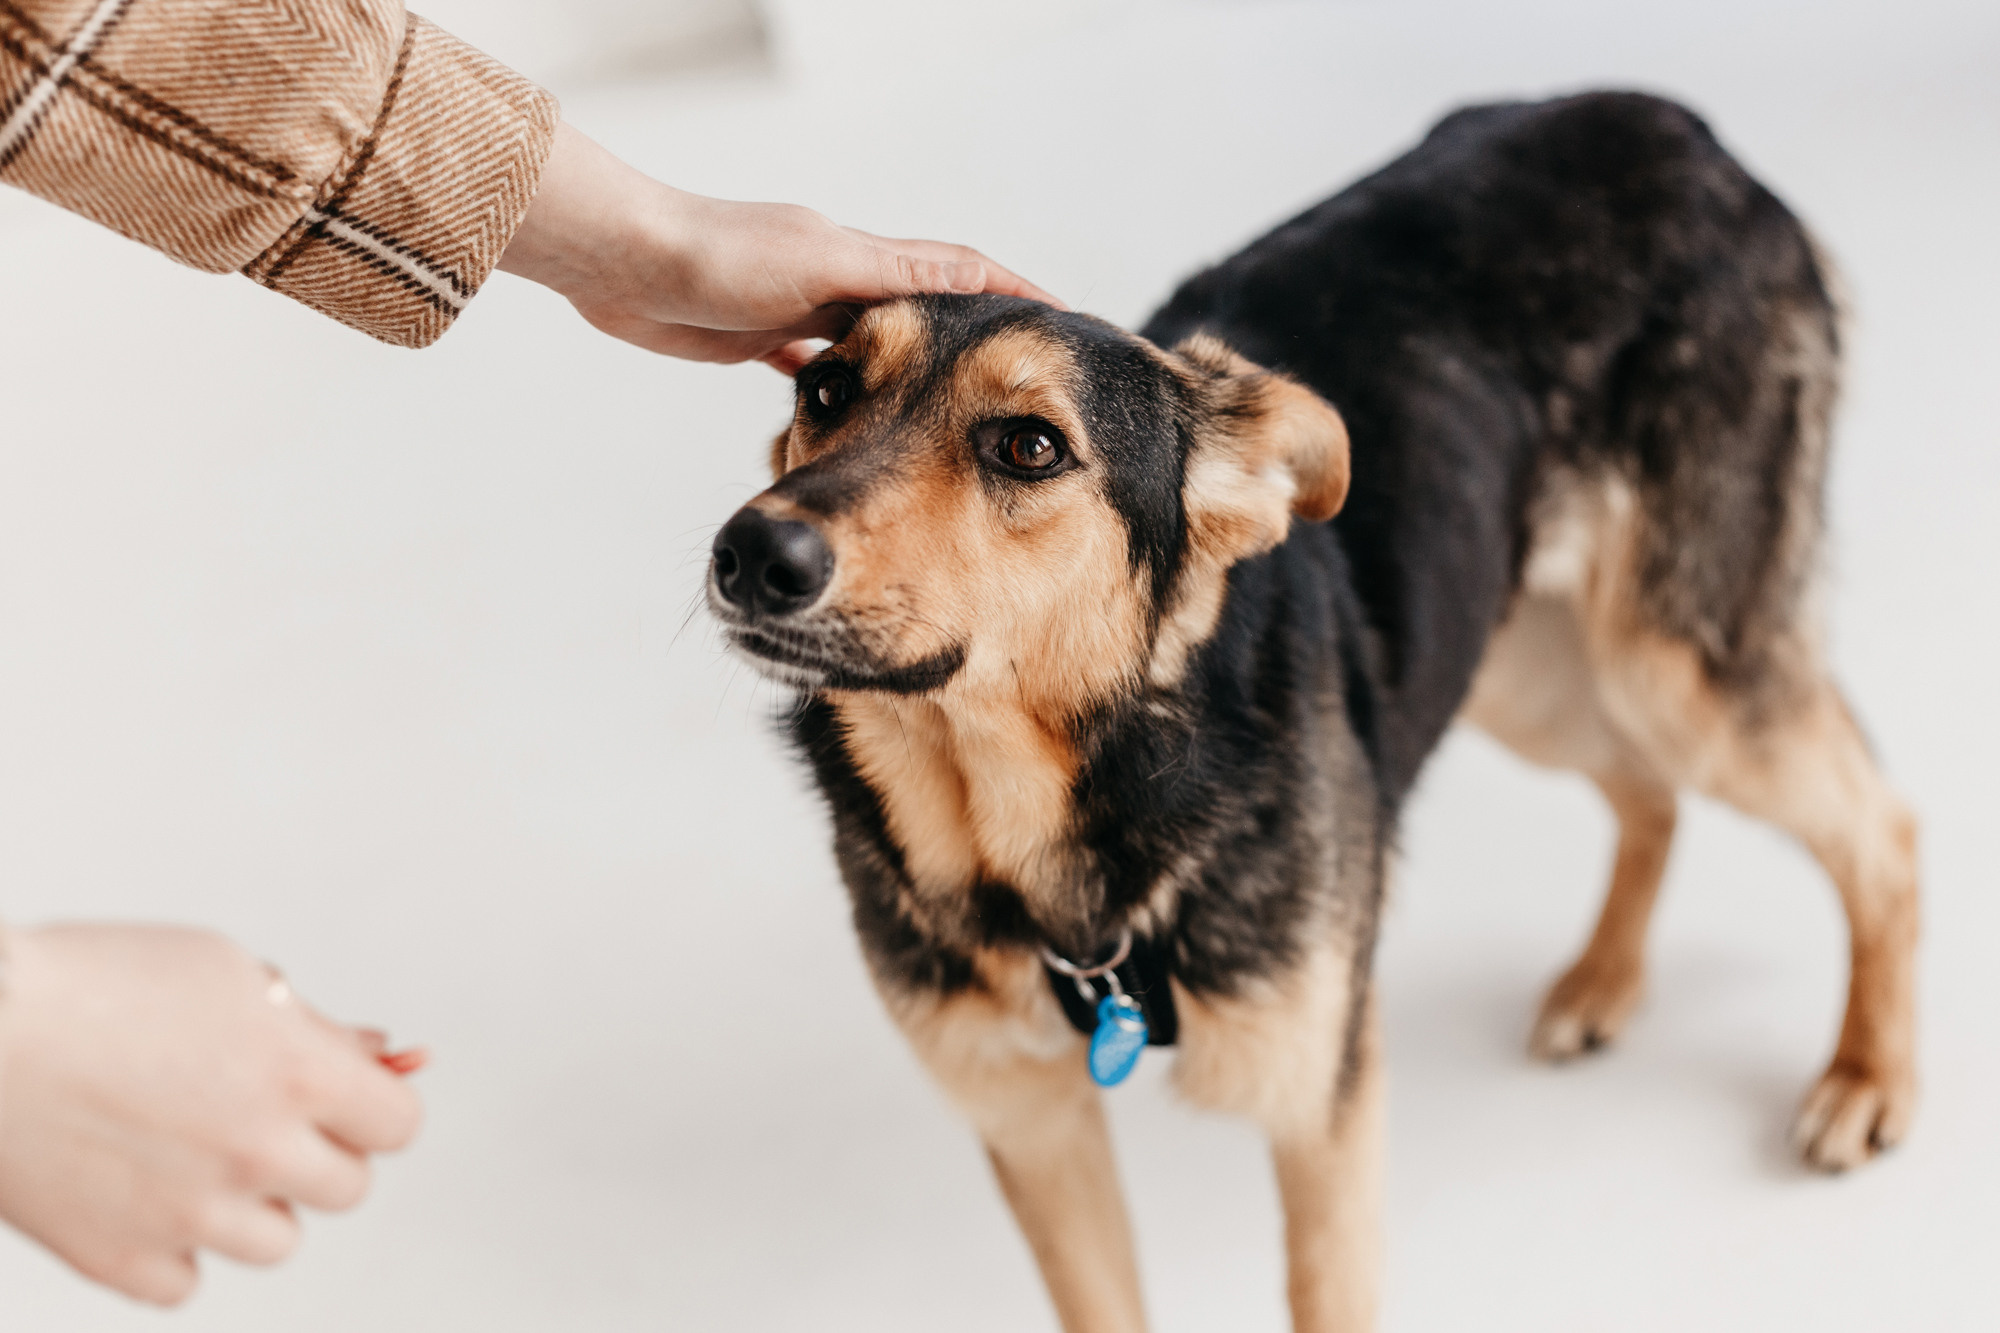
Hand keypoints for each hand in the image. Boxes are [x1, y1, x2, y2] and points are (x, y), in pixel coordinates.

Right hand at [0, 923, 422, 1304]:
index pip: (398, 1124)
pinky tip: (143, 1193)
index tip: (345, 1097)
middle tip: (259, 1116)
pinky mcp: (119, 1259)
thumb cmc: (88, 984)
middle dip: (317, 1152)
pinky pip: (186, 1281)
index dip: (373, 1106)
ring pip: (277, 1241)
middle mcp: (254, 1151)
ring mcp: (188, 1216)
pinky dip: (173, 1248)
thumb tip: (382, 1057)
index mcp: (295, 1072)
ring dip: (253, 1204)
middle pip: (347, 1187)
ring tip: (194, 1151)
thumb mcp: (225, 971)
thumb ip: (311, 1026)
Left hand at [497, 122, 1061, 371]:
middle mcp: (835, 278)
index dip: (1014, 294)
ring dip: (917, 364)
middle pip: (925, 306)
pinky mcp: (760, 338)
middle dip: (975, 336)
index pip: (958, 272)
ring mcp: (798, 307)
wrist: (623, 263)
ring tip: (958, 404)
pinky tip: (862, 412)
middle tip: (1019, 377)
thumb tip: (973, 275)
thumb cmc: (714, 260)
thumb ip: (894, 276)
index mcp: (860, 257)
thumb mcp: (820, 264)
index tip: (1064, 322)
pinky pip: (819, 365)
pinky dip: (849, 385)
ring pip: (876, 340)